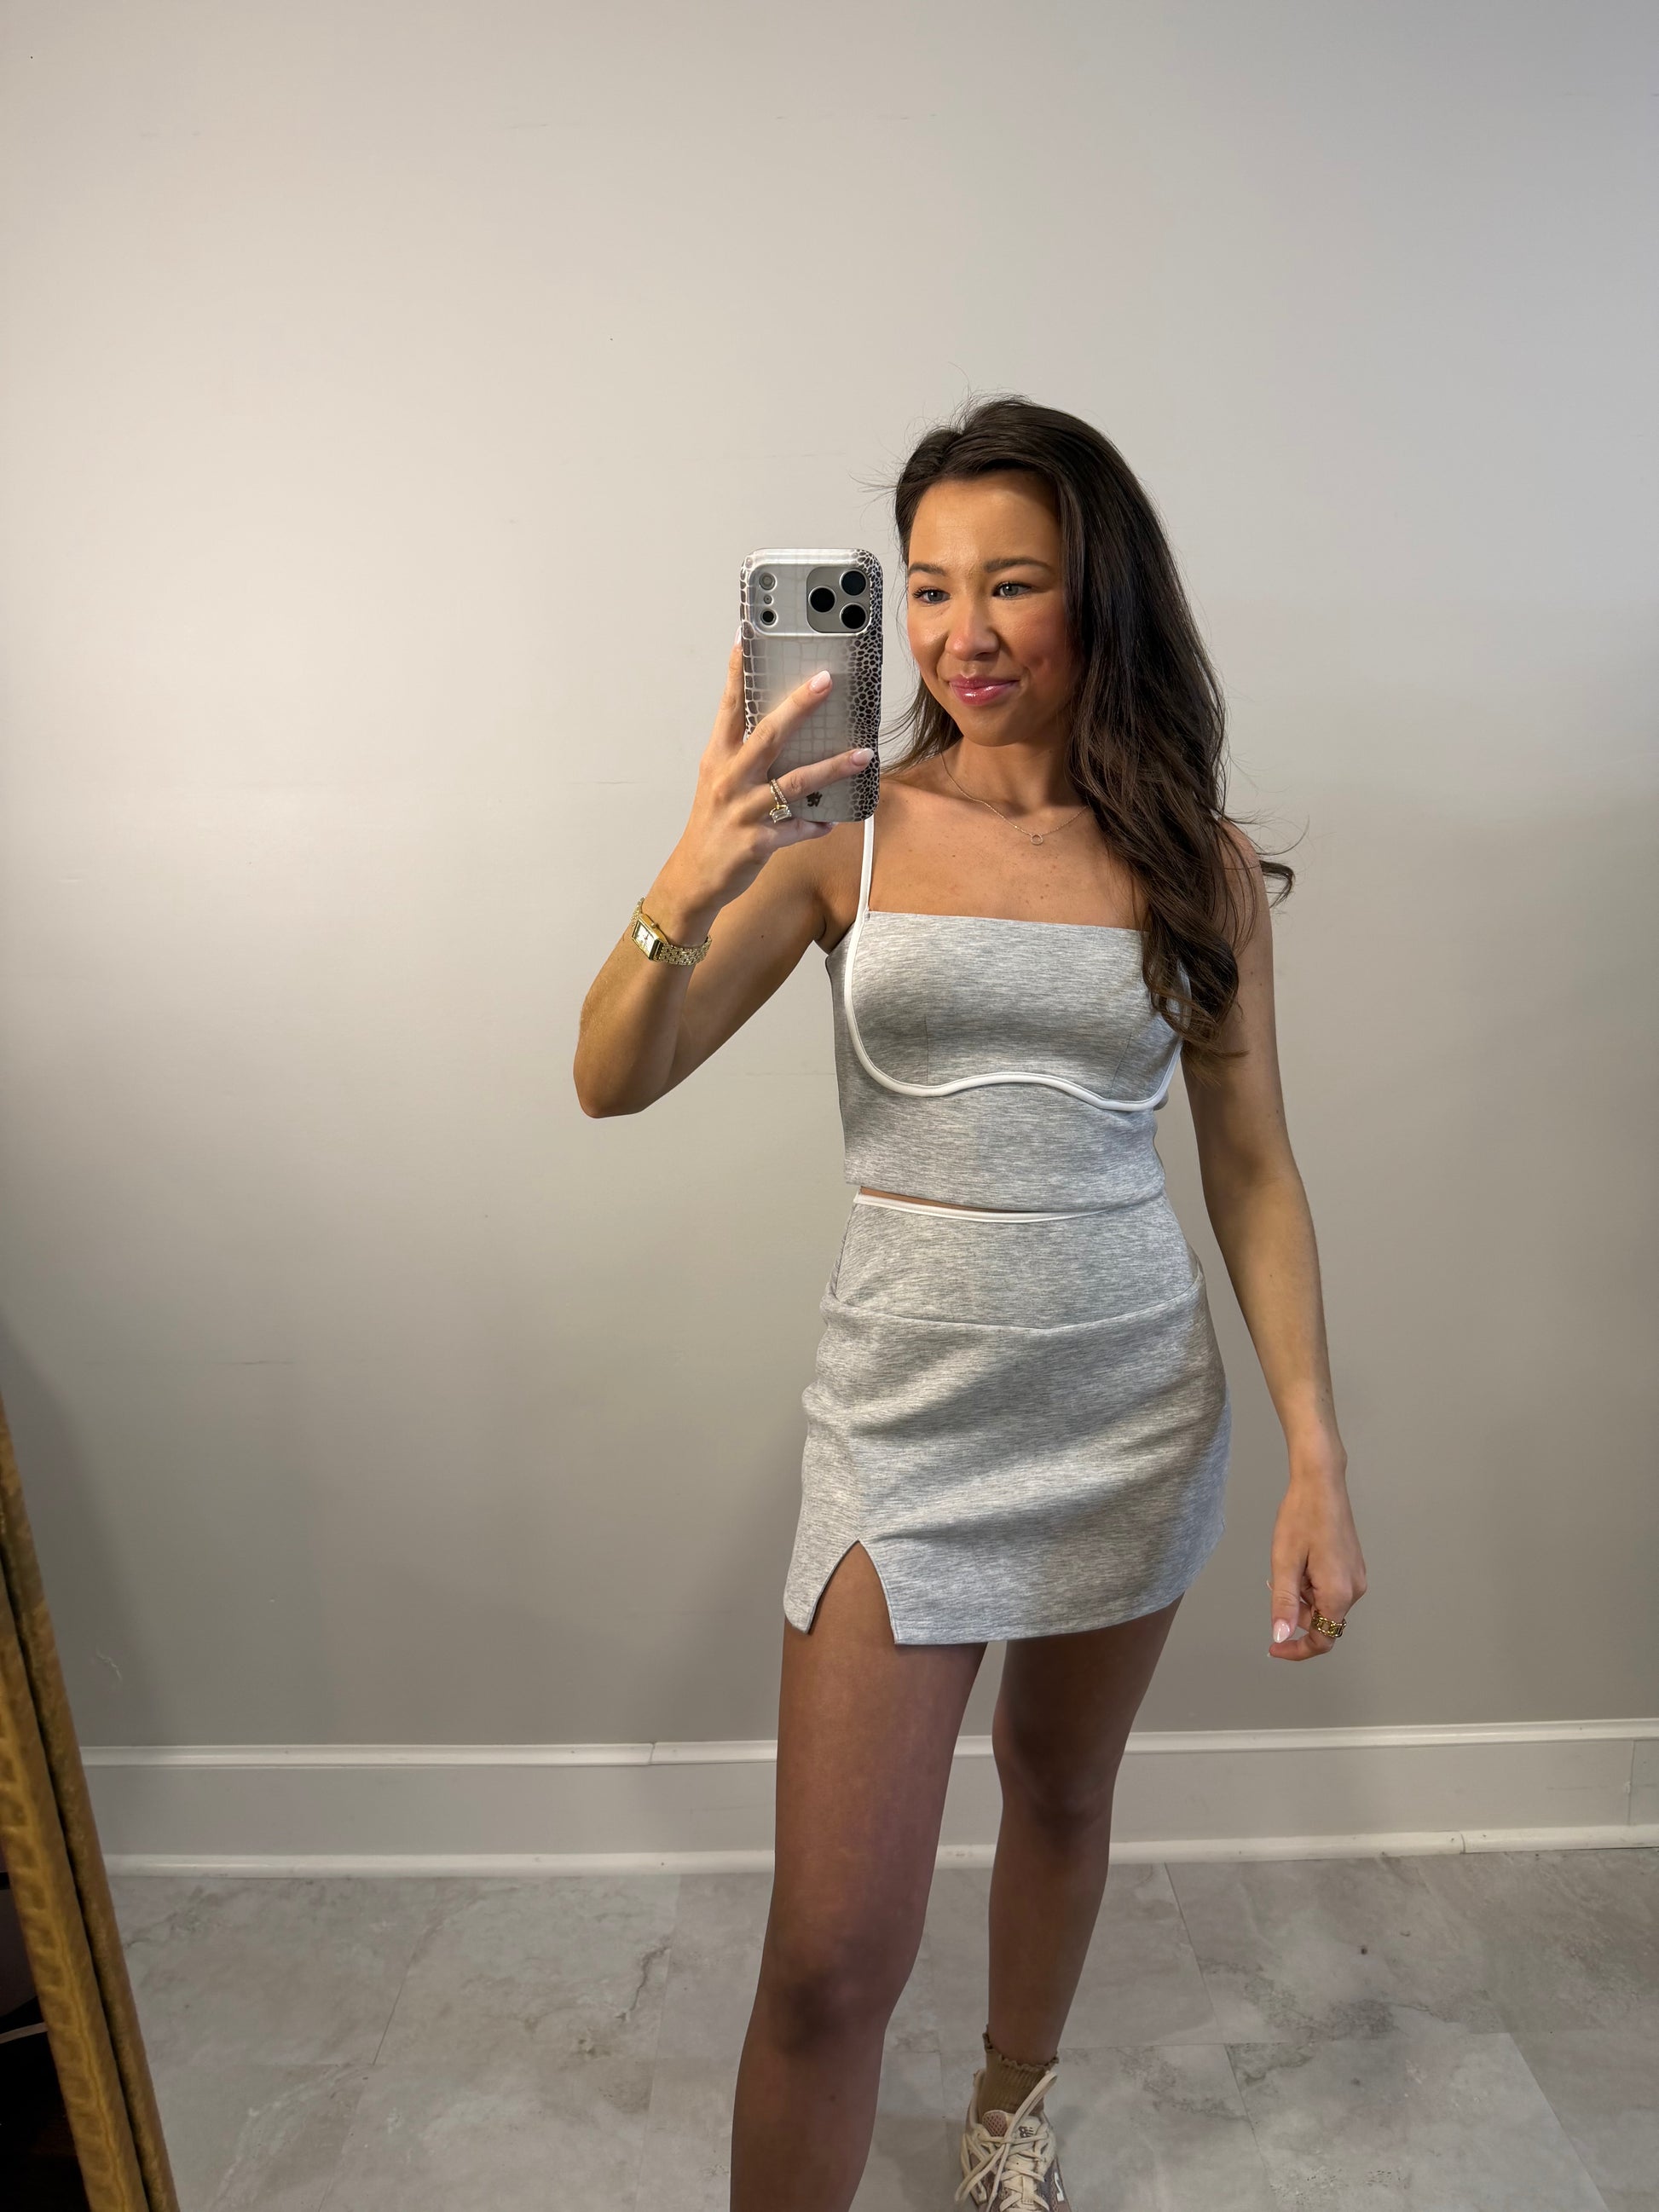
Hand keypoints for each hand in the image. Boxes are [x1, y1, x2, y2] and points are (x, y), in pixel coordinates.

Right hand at [647, 642, 873, 939]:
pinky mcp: (757, 843)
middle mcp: (729, 779)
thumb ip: (743, 753)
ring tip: (864, 756)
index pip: (728, 708)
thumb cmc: (712, 824)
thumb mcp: (717, 781)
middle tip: (826, 680)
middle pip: (768, 735)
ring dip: (833, 768)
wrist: (694, 878)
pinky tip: (833, 820)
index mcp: (718, 759)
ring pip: (794, 783)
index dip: (737, 673)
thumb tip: (782, 723)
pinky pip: (797, 829)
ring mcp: (743, 812)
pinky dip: (817, 824)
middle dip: (799, 706)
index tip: (746, 638)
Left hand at [1267, 1472, 1366, 1659]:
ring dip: (1303, 1594)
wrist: (1321, 1482)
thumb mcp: (1284, 1563)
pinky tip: (1300, 1559)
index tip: (1273, 1646)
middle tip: (1276, 1582)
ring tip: (1288, 1563)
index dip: (1297, 1650)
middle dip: (1297, 1611)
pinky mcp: (1353, 1565)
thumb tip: (1281, 1637)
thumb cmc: (1301, 1517)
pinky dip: (1311, 1583)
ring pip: (1325, 1603)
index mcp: (1339, 1594)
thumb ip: (1285, 1604)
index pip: (1323, 1641)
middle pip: (1323, 1621)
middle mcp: (1354, 1590)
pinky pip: (1330, 1588)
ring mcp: (1357, 1576)